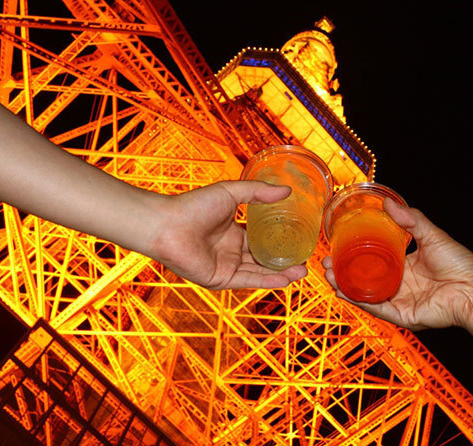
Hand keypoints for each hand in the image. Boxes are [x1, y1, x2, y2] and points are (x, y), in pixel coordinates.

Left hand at [151, 181, 307, 289]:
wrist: (167, 224)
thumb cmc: (192, 206)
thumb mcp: (231, 192)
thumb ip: (258, 193)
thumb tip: (286, 190)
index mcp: (232, 233)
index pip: (260, 241)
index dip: (279, 242)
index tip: (298, 241)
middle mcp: (229, 251)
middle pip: (262, 259)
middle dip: (284, 262)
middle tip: (305, 260)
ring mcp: (225, 266)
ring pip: (258, 272)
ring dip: (280, 274)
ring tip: (302, 272)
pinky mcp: (220, 279)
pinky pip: (247, 281)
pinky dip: (267, 280)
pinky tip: (285, 279)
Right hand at [322, 198, 472, 330]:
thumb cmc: (461, 264)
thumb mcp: (430, 235)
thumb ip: (410, 219)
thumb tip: (388, 203)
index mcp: (406, 267)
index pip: (375, 261)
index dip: (355, 255)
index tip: (338, 247)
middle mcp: (401, 284)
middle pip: (365, 279)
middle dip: (343, 272)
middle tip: (326, 263)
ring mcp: (401, 300)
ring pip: (366, 294)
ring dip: (345, 286)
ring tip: (328, 274)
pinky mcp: (403, 315)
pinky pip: (377, 307)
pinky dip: (359, 300)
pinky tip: (344, 291)